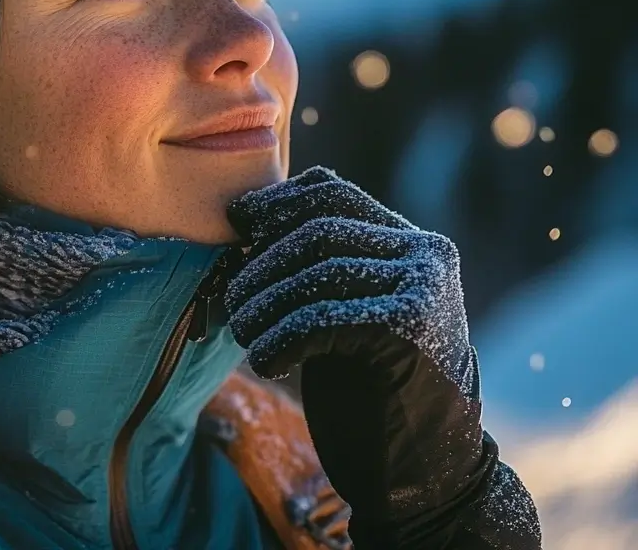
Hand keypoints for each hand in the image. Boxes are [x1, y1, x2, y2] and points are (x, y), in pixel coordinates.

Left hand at [224, 166, 540, 548]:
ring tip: (244, 333)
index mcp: (412, 242)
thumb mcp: (347, 311)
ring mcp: (424, 290)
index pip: (334, 192)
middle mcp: (426, 255)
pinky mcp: (410, 332)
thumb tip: (244, 212)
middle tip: (235, 302)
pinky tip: (267, 363)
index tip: (238, 225)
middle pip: (319, 229)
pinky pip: (321, 318)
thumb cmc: (372, 389)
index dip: (277, 203)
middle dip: (262, 263)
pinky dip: (279, 338)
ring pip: (317, 272)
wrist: (427, 470)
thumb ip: (319, 265)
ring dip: (263, 304)